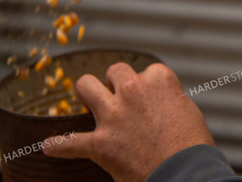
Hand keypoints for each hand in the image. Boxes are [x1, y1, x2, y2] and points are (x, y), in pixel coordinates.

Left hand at [43, 62, 214, 181]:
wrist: (185, 173)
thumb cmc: (192, 145)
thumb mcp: (187, 109)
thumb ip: (167, 99)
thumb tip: (157, 102)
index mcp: (158, 79)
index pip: (145, 71)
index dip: (146, 86)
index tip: (149, 100)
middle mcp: (133, 90)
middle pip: (114, 70)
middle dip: (116, 82)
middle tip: (120, 98)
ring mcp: (113, 116)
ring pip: (85, 86)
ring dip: (86, 93)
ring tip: (87, 101)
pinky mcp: (100, 144)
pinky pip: (69, 142)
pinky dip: (59, 146)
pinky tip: (49, 146)